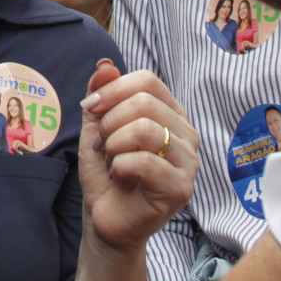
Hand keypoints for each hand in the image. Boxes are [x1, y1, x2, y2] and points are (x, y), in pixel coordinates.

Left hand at [77, 60, 199, 255]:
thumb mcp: (97, 126)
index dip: (113, 90)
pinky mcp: (181, 189)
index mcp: (171, 114)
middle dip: (110, 122)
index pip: (147, 81)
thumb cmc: (106, 171)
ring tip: (113, 160)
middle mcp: (186, 134)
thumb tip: (105, 64)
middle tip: (103, 145)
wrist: (105, 217)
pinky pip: (144, 162)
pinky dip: (120, 167)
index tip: (91, 108)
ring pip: (145, 130)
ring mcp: (188, 162)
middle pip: (144, 103)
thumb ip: (101, 94)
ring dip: (114, 145)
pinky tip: (121, 178)